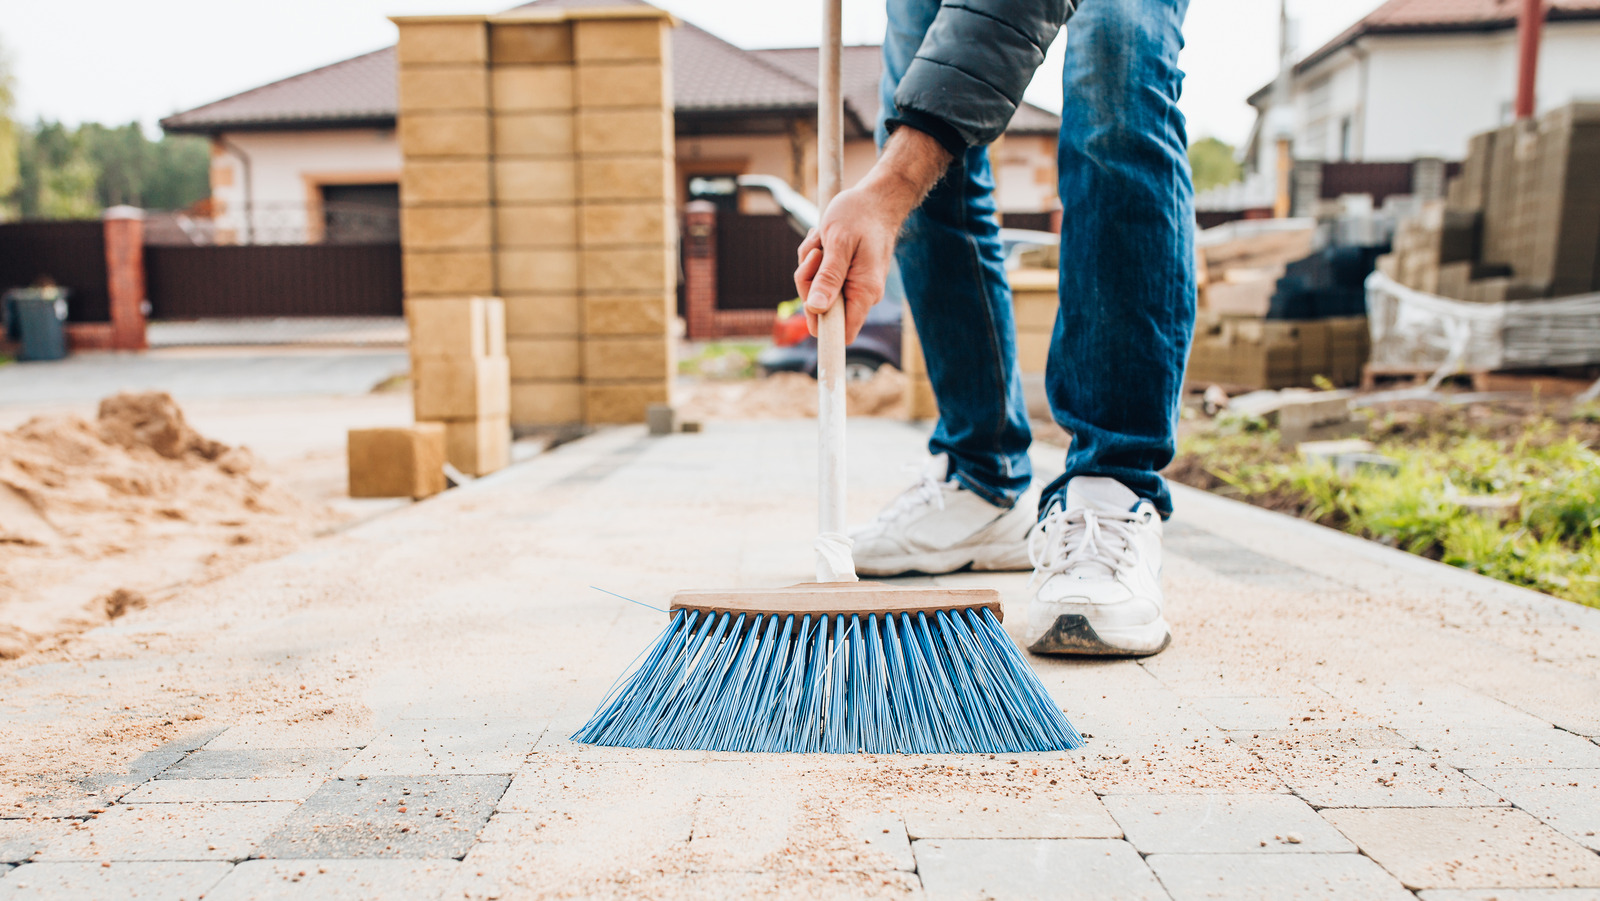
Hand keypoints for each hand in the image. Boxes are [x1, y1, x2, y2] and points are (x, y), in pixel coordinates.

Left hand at [792, 127, 952, 341]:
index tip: (809, 312)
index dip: (822, 330)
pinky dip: (815, 258)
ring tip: (822, 240)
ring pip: (816, 290)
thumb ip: (829, 278)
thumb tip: (816, 309)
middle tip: (816, 253)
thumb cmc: (860, 215)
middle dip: (808, 282)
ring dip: (811, 265)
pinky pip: (820, 277)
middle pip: (820, 310)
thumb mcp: (839, 243)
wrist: (877, 197)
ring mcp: (853, 285)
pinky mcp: (845, 275)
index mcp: (864, 292)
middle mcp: (861, 294)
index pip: (842, 334)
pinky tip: (823, 239)